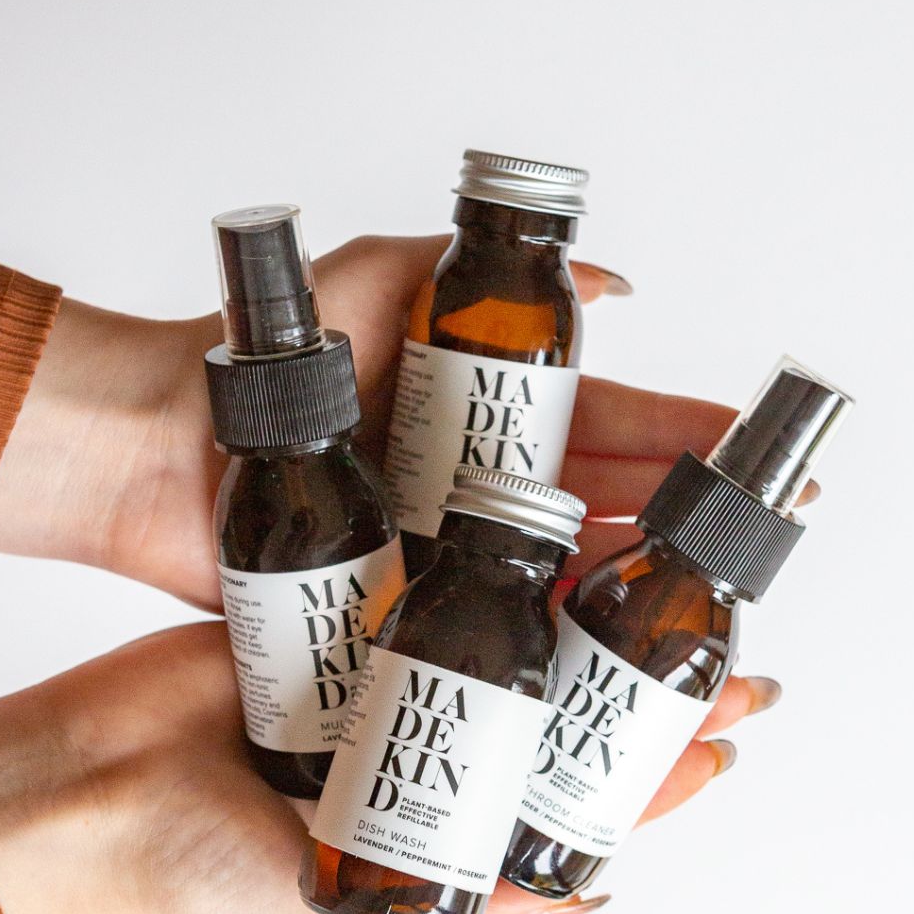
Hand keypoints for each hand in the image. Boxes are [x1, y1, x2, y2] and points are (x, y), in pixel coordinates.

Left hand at [0, 233, 726, 609]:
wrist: (166, 443)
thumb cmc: (268, 359)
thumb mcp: (377, 278)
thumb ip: (474, 269)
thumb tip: (611, 282)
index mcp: (479, 411)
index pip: (601, 421)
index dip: (672, 433)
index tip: (734, 443)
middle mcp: (471, 481)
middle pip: (596, 497)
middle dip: (674, 509)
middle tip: (746, 527)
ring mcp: (440, 543)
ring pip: (551, 565)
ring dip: (623, 576)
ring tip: (694, 590)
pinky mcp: (399, 596)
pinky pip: (482, 618)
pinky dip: (537, 632)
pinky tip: (595, 643)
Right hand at [0, 620, 772, 913]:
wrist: (91, 784)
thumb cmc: (194, 882)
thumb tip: (576, 898)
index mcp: (432, 824)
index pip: (567, 798)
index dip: (649, 772)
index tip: (719, 735)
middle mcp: (421, 743)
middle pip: (555, 704)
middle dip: (635, 677)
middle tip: (715, 646)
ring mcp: (388, 672)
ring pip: (506, 630)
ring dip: (579, 604)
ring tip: (651, 575)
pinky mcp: (347, 616)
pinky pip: (431, 581)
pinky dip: (487, 559)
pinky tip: (551, 533)